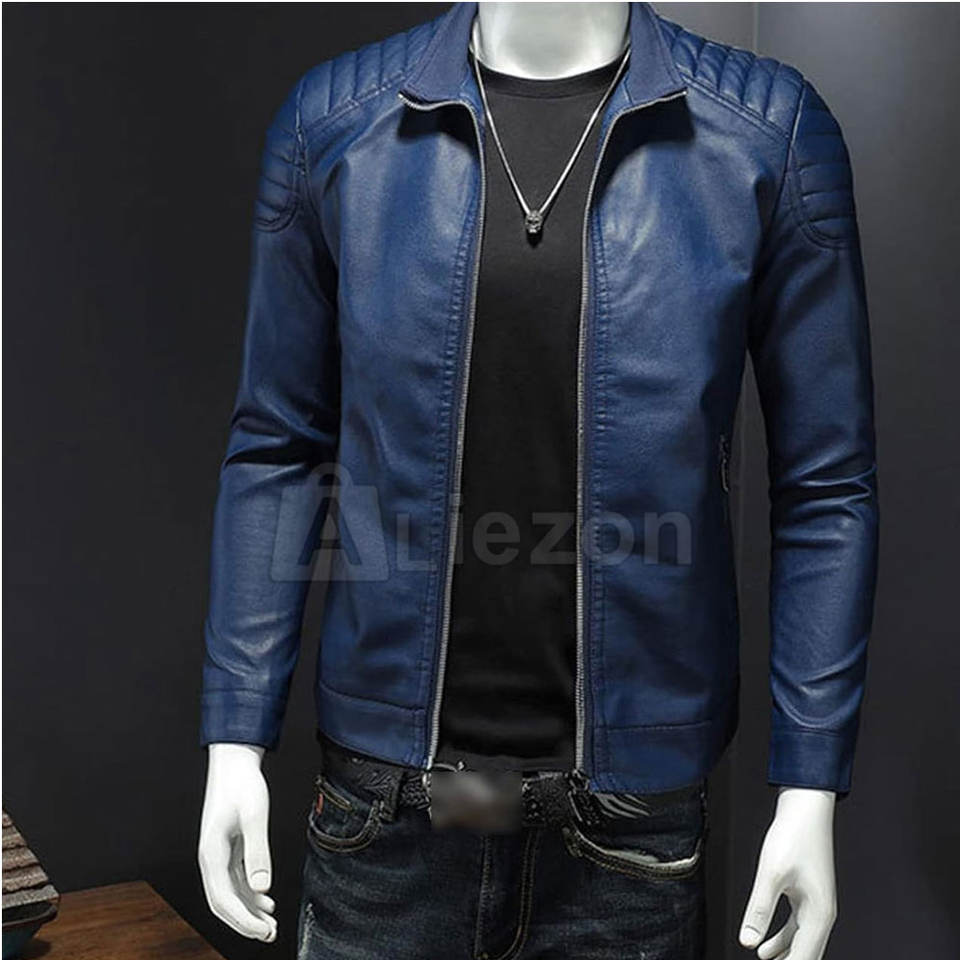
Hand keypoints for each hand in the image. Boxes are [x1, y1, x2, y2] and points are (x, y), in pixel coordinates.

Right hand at [198, 743, 277, 940]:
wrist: (234, 761)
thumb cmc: (242, 784)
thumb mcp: (254, 816)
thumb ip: (258, 851)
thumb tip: (261, 887)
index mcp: (211, 854)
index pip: (223, 899)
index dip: (243, 921)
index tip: (263, 932)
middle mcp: (210, 858)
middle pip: (223, 903)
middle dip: (244, 923)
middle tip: (269, 935)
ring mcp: (218, 854)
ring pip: (229, 894)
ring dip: (248, 911)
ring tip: (271, 924)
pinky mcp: (227, 849)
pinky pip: (235, 881)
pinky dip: (249, 894)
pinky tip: (266, 901)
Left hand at [739, 788, 836, 959]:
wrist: (806, 808)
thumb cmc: (793, 836)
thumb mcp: (771, 874)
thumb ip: (759, 909)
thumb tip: (747, 941)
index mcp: (819, 915)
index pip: (804, 958)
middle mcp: (822, 914)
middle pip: (806, 954)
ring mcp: (816, 904)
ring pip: (800, 942)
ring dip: (783, 955)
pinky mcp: (807, 894)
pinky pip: (796, 927)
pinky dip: (782, 939)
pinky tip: (765, 945)